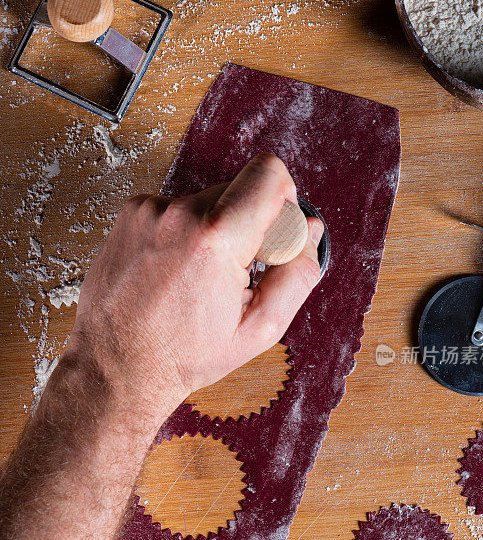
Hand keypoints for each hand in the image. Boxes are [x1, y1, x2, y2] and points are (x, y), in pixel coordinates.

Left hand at [67, 153, 322, 430]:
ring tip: (197, 280)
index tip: (275, 236)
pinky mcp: (131, 213)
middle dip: (249, 226)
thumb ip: (297, 275)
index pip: (269, 173)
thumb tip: (310, 231)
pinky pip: (178, 209)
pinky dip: (185, 234)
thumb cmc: (185, 355)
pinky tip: (174, 273)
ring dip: (214, 232)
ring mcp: (149, 210)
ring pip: (208, 201)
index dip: (284, 200)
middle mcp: (178, 213)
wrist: (116, 365)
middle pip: (240, 189)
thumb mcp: (259, 330)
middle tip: (234, 275)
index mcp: (215, 239)